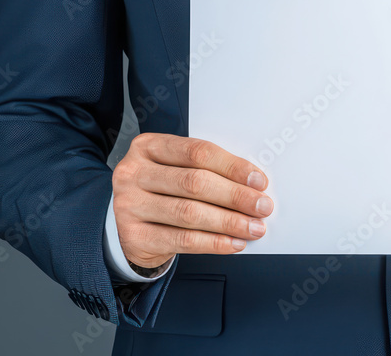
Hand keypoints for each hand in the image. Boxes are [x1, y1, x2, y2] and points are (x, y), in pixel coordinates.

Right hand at [112, 133, 272, 268]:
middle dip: (236, 196)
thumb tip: (252, 184)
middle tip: (261, 207)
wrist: (129, 226)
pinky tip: (233, 243)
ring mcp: (129, 205)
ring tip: (253, 227)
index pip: (197, 152)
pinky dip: (214, 243)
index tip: (258, 181)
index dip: (232, 166)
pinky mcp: (134, 236)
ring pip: (190, 213)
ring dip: (229, 222)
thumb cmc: (162, 192)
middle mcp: (133, 173)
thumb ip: (206, 170)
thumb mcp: (176, 169)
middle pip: (195, 182)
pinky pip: (182, 240)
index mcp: (148, 147)